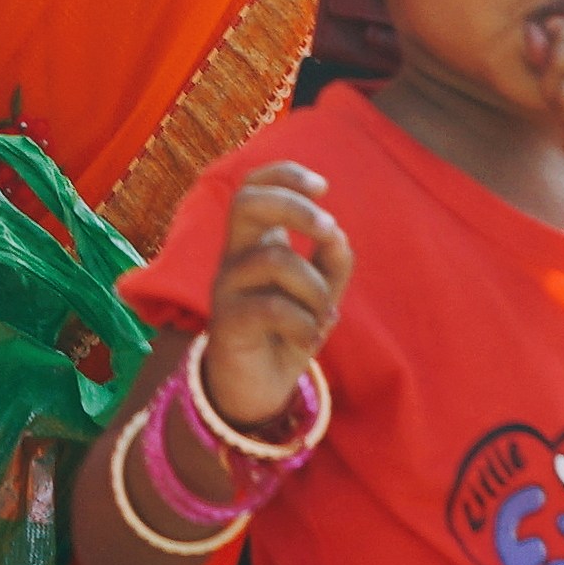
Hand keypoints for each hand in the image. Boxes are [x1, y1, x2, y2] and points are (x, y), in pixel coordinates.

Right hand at [196, 161, 349, 429]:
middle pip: (246, 202)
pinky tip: (310, 339)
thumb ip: (332, 264)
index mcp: (255, 242)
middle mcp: (235, 256)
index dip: (284, 175)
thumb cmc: (287, 333)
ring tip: (324, 316)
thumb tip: (337, 234)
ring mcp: (227, 287)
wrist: (257, 390)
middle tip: (329, 229)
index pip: (253, 186)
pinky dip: (304, 322)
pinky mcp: (226, 322)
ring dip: (315, 287)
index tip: (323, 187)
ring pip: (273, 258)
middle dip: (295, 208)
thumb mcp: (319, 296)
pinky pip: (272, 307)